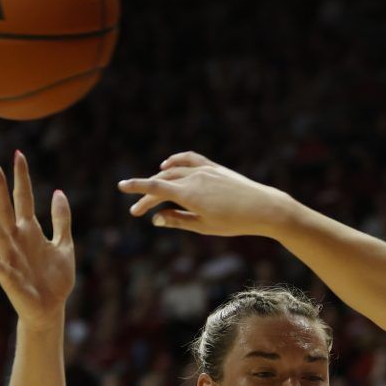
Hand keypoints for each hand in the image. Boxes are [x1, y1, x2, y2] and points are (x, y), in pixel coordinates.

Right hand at [0, 153, 73, 331]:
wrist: (51, 307)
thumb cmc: (55, 278)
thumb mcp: (65, 245)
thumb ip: (62, 220)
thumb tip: (58, 192)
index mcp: (31, 232)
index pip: (24, 200)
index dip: (22, 179)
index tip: (19, 155)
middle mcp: (18, 240)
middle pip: (7, 211)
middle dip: (1, 190)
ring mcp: (11, 258)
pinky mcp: (10, 277)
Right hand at [118, 152, 294, 236]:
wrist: (264, 207)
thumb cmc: (235, 222)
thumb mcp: (204, 226)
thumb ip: (178, 220)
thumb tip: (156, 219)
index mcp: (189, 194)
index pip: (155, 188)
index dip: (136, 188)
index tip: (121, 188)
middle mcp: (194, 177)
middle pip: (161, 182)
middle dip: (148, 195)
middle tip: (138, 211)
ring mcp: (204, 169)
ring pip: (173, 170)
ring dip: (160, 180)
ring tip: (153, 192)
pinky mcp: (214, 167)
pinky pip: (189, 159)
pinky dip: (175, 161)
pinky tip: (167, 165)